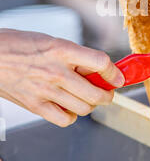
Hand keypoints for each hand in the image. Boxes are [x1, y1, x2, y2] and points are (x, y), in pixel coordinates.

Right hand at [0, 29, 124, 126]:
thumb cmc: (18, 44)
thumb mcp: (51, 41)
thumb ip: (74, 56)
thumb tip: (97, 70)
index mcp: (62, 50)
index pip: (100, 62)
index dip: (114, 72)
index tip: (119, 77)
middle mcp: (56, 71)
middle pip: (96, 93)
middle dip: (108, 95)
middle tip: (107, 92)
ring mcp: (45, 90)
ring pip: (84, 108)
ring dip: (91, 105)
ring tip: (87, 98)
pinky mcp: (35, 105)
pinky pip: (65, 119)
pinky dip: (72, 116)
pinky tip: (68, 107)